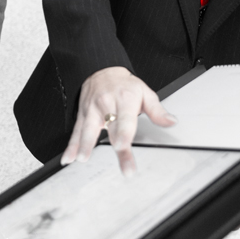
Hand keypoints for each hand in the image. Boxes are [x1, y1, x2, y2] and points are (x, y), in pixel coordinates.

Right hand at [61, 66, 176, 175]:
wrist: (101, 69)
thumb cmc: (124, 84)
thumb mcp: (144, 92)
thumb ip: (157, 110)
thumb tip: (171, 122)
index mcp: (124, 99)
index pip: (124, 120)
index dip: (123, 134)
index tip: (122, 146)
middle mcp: (106, 104)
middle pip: (110, 129)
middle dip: (115, 149)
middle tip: (124, 169)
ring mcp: (92, 110)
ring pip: (87, 128)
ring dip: (84, 144)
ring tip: (83, 158)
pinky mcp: (82, 114)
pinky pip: (76, 131)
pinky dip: (71, 145)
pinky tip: (68, 157)